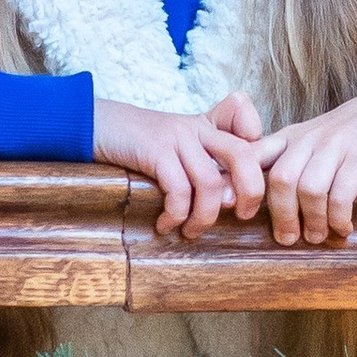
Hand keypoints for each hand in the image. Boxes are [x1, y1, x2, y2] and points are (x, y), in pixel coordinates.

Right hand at [94, 92, 267, 238]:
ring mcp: (177, 137)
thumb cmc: (140, 146)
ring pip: (211, 181)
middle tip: (241, 216)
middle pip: (243, 154)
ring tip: (190, 232)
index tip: (247, 180)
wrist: (98, 125)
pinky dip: (176, 214)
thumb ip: (204, 163)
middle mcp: (197, 128)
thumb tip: (231, 202)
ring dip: (205, 216)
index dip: (259, 151)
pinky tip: (165, 225)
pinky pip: (179, 189)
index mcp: (207, 125)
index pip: (247, 124)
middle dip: (251, 191)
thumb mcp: (177, 146)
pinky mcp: (155, 150)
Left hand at [252, 85, 356, 245]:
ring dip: (313, 220)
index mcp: (288, 137)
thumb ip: (283, 162)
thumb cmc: (343, 135)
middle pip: (282, 179)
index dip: (241, 185)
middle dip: (283, 215)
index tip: (243, 214)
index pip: (253, 156)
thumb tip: (256, 204)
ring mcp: (335, 146)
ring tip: (318, 236)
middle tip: (289, 239)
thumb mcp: (307, 140)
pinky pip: (342, 193)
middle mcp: (308, 140)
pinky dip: (339, 218)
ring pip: (311, 189)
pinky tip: (343, 228)